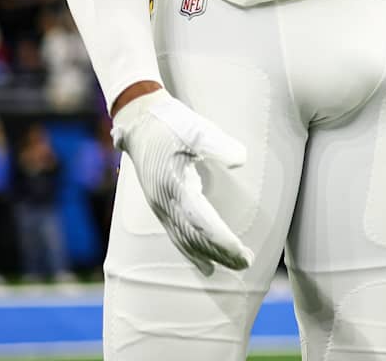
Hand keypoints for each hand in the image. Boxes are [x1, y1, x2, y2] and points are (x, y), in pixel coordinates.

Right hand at [111, 89, 253, 274]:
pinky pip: (176, 235)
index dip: (222, 240)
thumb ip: (217, 144)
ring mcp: (159, 206)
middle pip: (194, 237)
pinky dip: (191, 251)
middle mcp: (163, 202)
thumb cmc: (171, 122)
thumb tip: (240, 160)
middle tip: (246, 264)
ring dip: (208, 255)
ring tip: (233, 267)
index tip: (242, 252)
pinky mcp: (160, 204)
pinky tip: (205, 264)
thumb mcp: (196, 128)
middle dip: (220, 253)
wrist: (139, 118)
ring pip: (184, 240)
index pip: (202, 222)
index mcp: (173, 187)